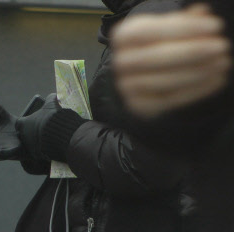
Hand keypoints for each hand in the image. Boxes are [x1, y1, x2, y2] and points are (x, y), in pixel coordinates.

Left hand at [16, 93, 86, 161]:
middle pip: (26, 135)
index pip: (20, 123)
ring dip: (40, 141)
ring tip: (51, 137)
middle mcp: (23, 136)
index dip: (28, 122)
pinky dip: (46, 148)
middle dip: (33, 132)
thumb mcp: (51, 105)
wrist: (59, 134)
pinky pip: (41, 152)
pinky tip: (54, 144)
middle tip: (44, 130)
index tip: (36, 121)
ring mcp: (29, 147)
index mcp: (22, 124)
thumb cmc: (52, 117)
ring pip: (33, 144)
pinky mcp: (38, 155)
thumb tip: (54, 95)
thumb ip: (50, 99)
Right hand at [112, 4, 231, 117]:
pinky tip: (216, 79)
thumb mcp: (168, 28)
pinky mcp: (139, 104)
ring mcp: (127, 86)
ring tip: (223, 63)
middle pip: (156, 57)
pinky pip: (169, 99)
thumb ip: (184, 20)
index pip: (150, 31)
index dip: (185, 28)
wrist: (140, 76)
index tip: (216, 26)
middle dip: (193, 52)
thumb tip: (202, 13)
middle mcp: (121, 61)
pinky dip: (196, 90)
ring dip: (197, 72)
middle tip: (222, 47)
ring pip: (163, 80)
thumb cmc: (158, 45)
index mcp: (124, 36)